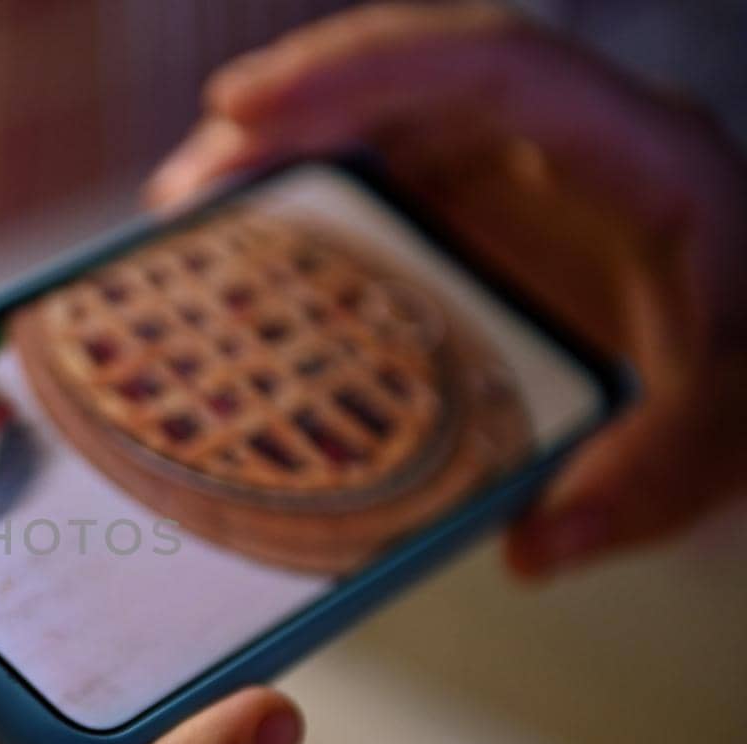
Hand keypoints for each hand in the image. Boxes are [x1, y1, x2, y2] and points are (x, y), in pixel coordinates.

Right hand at [146, 2, 746, 577]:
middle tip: (185, 194)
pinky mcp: (477, 205)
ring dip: (277, 160)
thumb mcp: (731, 427)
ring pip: (379, 122)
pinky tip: (244, 256)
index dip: (362, 70)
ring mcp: (514, 165)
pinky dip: (302, 206)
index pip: (488, 64)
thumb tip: (534, 546)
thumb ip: (654, 482)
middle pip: (406, 79)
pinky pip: (377, 177)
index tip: (245, 110)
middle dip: (285, 117)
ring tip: (188, 225)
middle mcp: (563, 137)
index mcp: (636, 150)